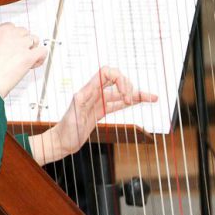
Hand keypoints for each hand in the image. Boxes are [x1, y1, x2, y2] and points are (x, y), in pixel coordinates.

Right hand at [0, 17, 45, 97]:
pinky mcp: (28, 57)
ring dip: (32, 49)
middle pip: (24, 32)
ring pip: (34, 39)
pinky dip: (41, 58)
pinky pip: (43, 51)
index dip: (11, 39)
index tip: (8, 49)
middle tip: (16, 57)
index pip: (11, 27)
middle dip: (22, 43)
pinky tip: (33, 64)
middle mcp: (8, 35)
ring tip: (25, 61)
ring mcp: (19, 45)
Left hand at [30, 67, 156, 164]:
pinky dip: (130, 102)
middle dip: (127, 85)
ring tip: (152, 97)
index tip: (125, 94)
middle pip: (116, 79)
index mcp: (88, 91)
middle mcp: (94, 93)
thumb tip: (83, 93)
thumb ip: (79, 104)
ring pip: (120, 93)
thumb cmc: (66, 130)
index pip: (106, 72)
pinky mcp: (100, 111)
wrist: (62, 142)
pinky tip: (140, 101)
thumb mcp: (72, 116)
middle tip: (129, 101)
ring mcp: (98, 102)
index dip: (119, 78)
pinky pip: (117, 103)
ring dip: (135, 93)